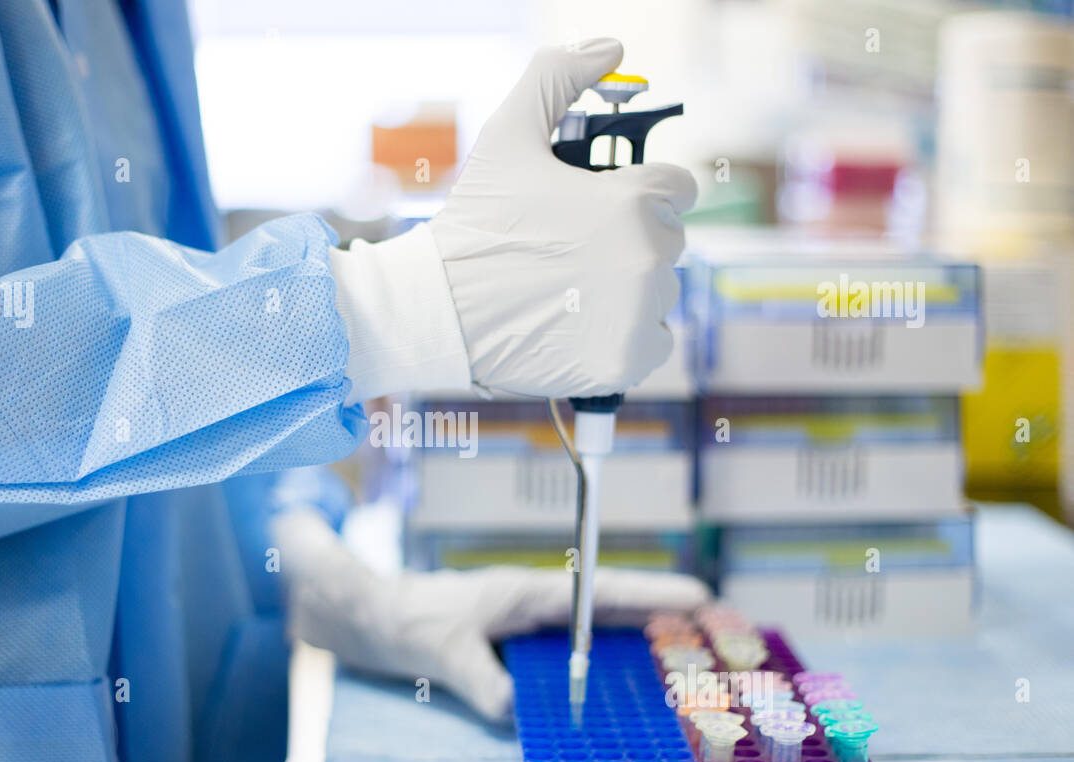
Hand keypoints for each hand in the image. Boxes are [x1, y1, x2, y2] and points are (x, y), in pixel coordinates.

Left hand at [272, 507, 709, 720]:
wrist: (375, 617)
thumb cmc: (410, 621)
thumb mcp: (444, 652)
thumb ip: (483, 682)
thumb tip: (517, 715)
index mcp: (527, 592)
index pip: (600, 591)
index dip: (652, 594)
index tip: (701, 595)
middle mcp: (537, 603)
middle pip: (613, 605)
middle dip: (665, 614)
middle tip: (722, 626)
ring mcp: (531, 622)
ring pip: (599, 627)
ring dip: (641, 636)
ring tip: (691, 653)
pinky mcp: (521, 642)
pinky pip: (575, 649)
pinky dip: (606, 658)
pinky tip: (627, 681)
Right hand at [330, 37, 696, 402]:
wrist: (437, 311)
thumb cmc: (472, 225)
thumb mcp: (507, 136)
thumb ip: (557, 78)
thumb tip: (610, 48)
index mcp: (632, 203)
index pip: (676, 190)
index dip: (639, 194)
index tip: (604, 209)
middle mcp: (647, 259)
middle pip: (668, 242)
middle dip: (631, 240)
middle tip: (574, 253)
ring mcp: (638, 315)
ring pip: (661, 293)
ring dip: (629, 289)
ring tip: (572, 289)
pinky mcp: (625, 361)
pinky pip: (655, 343)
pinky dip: (628, 338)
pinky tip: (585, 325)